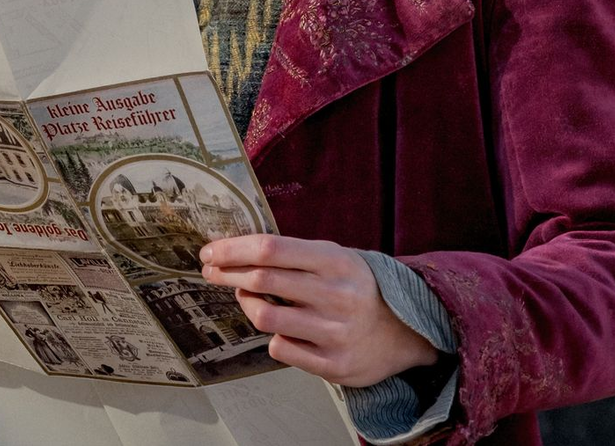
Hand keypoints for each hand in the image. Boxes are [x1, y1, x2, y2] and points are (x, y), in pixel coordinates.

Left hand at [200, 235, 437, 387]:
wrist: (405, 331)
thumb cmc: (355, 287)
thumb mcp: (332, 257)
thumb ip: (291, 253)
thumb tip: (235, 250)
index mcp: (333, 261)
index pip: (269, 249)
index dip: (232, 249)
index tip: (210, 251)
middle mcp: (334, 295)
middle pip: (261, 279)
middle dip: (226, 273)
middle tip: (211, 271)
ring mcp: (334, 332)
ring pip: (264, 316)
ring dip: (246, 304)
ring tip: (247, 297)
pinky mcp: (334, 365)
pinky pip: (281, 349)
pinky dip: (272, 336)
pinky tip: (278, 328)